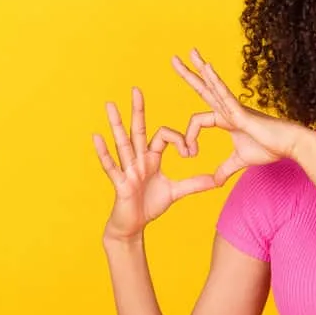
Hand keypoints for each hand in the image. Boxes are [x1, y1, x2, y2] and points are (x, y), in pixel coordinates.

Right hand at [93, 87, 216, 241]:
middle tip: (136, 88)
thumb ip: (194, 184)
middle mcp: (137, 160)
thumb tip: (217, 180)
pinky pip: (111, 166)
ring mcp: (126, 170)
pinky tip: (97, 137)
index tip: (191, 152)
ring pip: (122, 143)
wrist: (133, 226)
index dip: (179, 140)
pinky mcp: (119, 183)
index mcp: (151, 158)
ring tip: (110, 105)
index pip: (164, 137)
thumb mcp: (175, 192)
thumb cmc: (149, 205)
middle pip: (138, 130)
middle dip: (138, 110)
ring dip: (116, 124)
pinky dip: (104, 152)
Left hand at [171, 48, 310, 184]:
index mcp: (226, 119)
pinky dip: (215, 82)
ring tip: (189, 52)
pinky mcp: (242, 112)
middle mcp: (229, 109)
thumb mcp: (240, 161)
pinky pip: (225, 95)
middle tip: (174, 58)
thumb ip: (225, 169)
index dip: (189, 138)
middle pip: (203, 89)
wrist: (291, 145)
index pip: (198, 121)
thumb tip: (214, 182)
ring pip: (212, 86)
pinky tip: (207, 69)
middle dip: (188, 74)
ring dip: (200, 69)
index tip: (189, 154)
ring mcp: (235, 108)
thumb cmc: (270, 148)